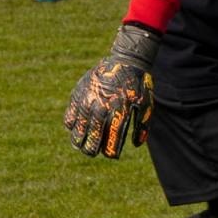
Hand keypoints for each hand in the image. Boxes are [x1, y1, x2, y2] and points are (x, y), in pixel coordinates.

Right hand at [65, 24, 158, 158]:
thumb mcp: (146, 104)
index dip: (111, 152)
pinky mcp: (78, 94)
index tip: (112, 155)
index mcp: (119, 111)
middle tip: (92, 153)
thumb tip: (136, 145)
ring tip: (80, 147)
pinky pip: (70, 115)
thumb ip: (142, 125)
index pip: (111, 140)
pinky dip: (72, 125)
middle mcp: (101, 107)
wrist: (125, 61)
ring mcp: (87, 100)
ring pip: (78, 129)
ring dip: (78, 140)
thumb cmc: (137, 85)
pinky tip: (76, 129)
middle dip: (91, 149)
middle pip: (92, 137)